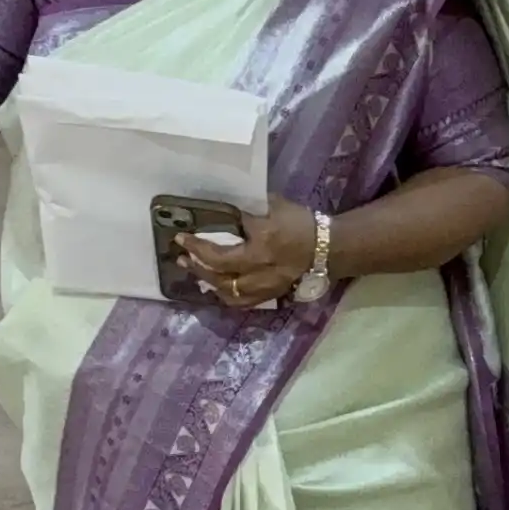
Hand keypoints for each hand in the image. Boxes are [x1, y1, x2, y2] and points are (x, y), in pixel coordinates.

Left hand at [178, 199, 316, 310]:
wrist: (327, 249)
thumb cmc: (302, 224)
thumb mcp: (276, 207)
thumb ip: (250, 210)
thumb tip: (228, 210)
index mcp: (260, 246)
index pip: (221, 248)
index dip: (198, 243)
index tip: (182, 237)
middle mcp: (259, 270)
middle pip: (218, 274)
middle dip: (196, 264)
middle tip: (181, 255)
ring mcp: (264, 286)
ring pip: (227, 291)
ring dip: (206, 281)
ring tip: (193, 270)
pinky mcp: (269, 295)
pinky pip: (240, 302)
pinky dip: (224, 295)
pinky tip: (215, 286)